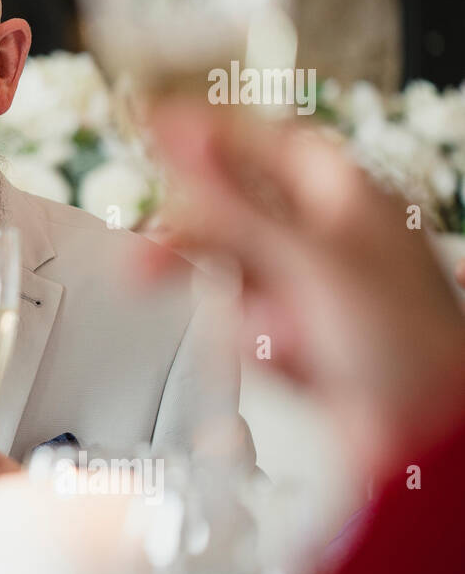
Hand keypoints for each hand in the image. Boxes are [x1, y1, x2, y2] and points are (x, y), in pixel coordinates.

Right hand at [140, 104, 464, 472]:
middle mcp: (325, 236)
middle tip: (149, 260)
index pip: (262, 143)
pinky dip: (254, 341)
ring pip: (233, 272)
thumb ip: (229, 200)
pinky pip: (243, 323)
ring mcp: (309, 288)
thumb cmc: (403, 346)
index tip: (154, 133)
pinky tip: (288, 356)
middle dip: (196, 241)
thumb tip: (175, 136)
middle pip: (232, 212)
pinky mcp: (294, 337)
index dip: (207, 136)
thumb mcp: (304, 260)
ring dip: (239, 305)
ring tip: (266, 331)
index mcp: (344, 196)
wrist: (424, 440)